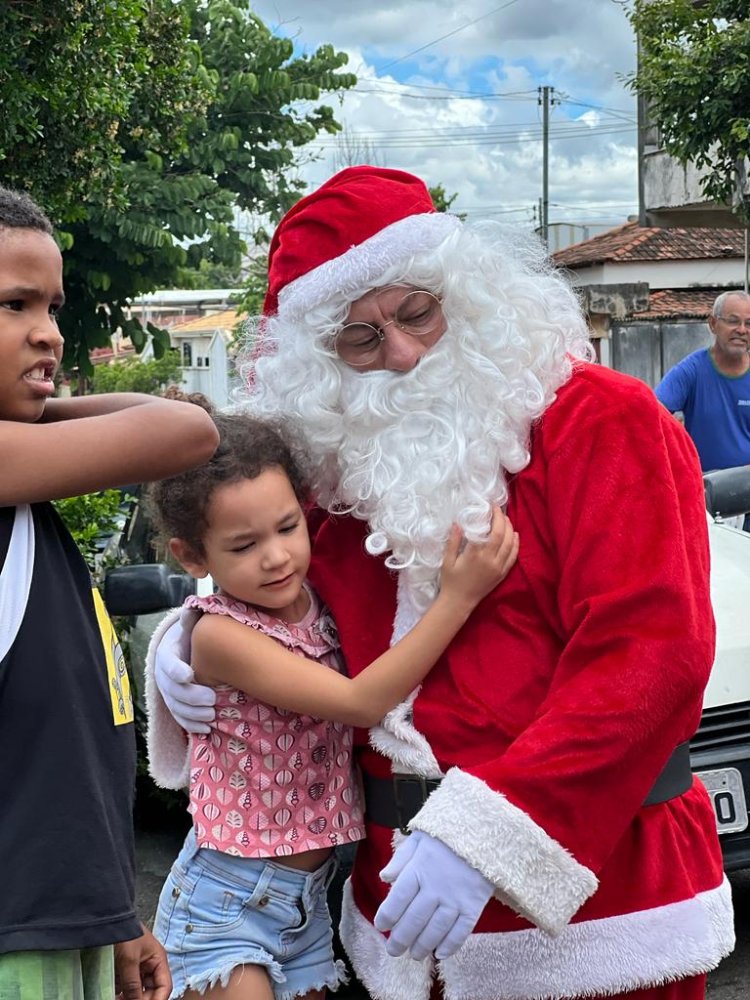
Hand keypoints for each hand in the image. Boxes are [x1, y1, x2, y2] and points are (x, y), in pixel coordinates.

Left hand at [114, 924, 170, 999]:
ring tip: (119, 999)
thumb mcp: (129, 960)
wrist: (108, 920)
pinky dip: (121, 994)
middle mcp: (150, 966)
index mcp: (158, 960)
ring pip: (137, 992)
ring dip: (130, 998)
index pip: (164, 987)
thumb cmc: (124, 933)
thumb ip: (133, 984)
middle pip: (151, 992)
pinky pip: (125, 988)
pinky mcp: (124, 971)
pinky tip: (114, 994)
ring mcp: (137, 969)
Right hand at [155, 615, 215, 732]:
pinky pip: (180, 719)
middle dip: (191, 697)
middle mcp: (163, 676)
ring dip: (193, 714)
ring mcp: (168, 693)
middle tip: (212, 699)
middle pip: (172, 691)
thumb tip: (192, 608)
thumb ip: (192, 619)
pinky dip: (192, 726)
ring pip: (176, 708)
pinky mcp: (175, 706)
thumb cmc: (192, 637)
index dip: (176, 670)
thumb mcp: (190, 626)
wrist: (185, 651)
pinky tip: (207, 729)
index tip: (189, 675)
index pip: (168, 664)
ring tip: (212, 716)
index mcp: (167, 654)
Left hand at [374, 831, 492, 960]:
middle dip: (400, 939)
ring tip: (414, 955)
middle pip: (413, 920)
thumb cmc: (447, 836)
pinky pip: (461, 932)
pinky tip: (441, 954)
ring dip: (422, 946)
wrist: (483, 832)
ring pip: (435, 930)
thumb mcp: (419, 838)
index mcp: (418, 870)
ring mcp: (455, 899)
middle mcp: (435, 887)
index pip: (397, 900)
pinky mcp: (473, 906)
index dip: (386, 917)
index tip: (381, 926)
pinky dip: (450, 946)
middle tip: (393, 950)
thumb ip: (400, 859)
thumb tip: (384, 878)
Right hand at [440, 505, 518, 607]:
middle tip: (499, 511)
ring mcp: (498, 568)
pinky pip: (513, 557)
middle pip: (502, 535)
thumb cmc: (450, 581)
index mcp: (475, 555)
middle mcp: (490, 560)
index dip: (493, 517)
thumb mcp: (447, 560)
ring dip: (510, 530)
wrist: (459, 602)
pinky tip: (515, 536)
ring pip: (510, 545)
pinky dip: (516, 545)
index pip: (490, 531)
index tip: (491, 507)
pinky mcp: (502, 574)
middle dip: (503, 520)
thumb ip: (454, 541)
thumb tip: (458, 523)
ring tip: (506, 519)